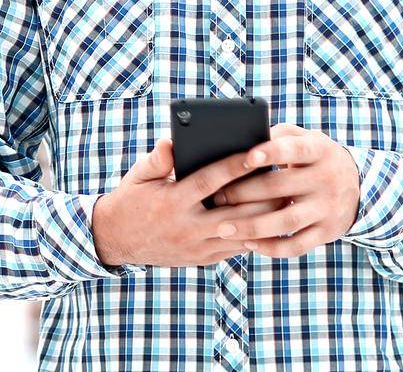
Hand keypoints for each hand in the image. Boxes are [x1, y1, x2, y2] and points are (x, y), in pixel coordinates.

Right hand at [90, 137, 288, 268]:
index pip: (210, 181)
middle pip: (235, 211)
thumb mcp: (138, 176)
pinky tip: (269, 222)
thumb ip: (158, 160)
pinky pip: (235, 248)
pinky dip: (254, 235)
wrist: (117, 240)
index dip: (233, 166)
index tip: (255, 152)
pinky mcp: (202, 259)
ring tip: (284, 201)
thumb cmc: (132, 200)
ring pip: (241, 234)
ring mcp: (197, 246)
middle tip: (285, 180)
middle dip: (262, 197)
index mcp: (172, 201)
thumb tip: (172, 142)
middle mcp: (187, 226)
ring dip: (264, 219)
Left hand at [209, 122, 360, 257]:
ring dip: (252, 225)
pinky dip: (272, 247)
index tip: (247, 158)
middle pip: (281, 187)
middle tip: (217, 197)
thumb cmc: (315, 157)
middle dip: (245, 193)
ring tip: (223, 228)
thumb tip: (242, 137)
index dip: (271, 153)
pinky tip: (249, 243)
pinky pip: (297, 245)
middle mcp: (326, 180)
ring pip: (287, 221)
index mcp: (319, 151)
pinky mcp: (327, 233)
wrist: (360, 187)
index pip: (295, 150)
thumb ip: (279, 135)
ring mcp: (327, 209)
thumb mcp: (306, 139)